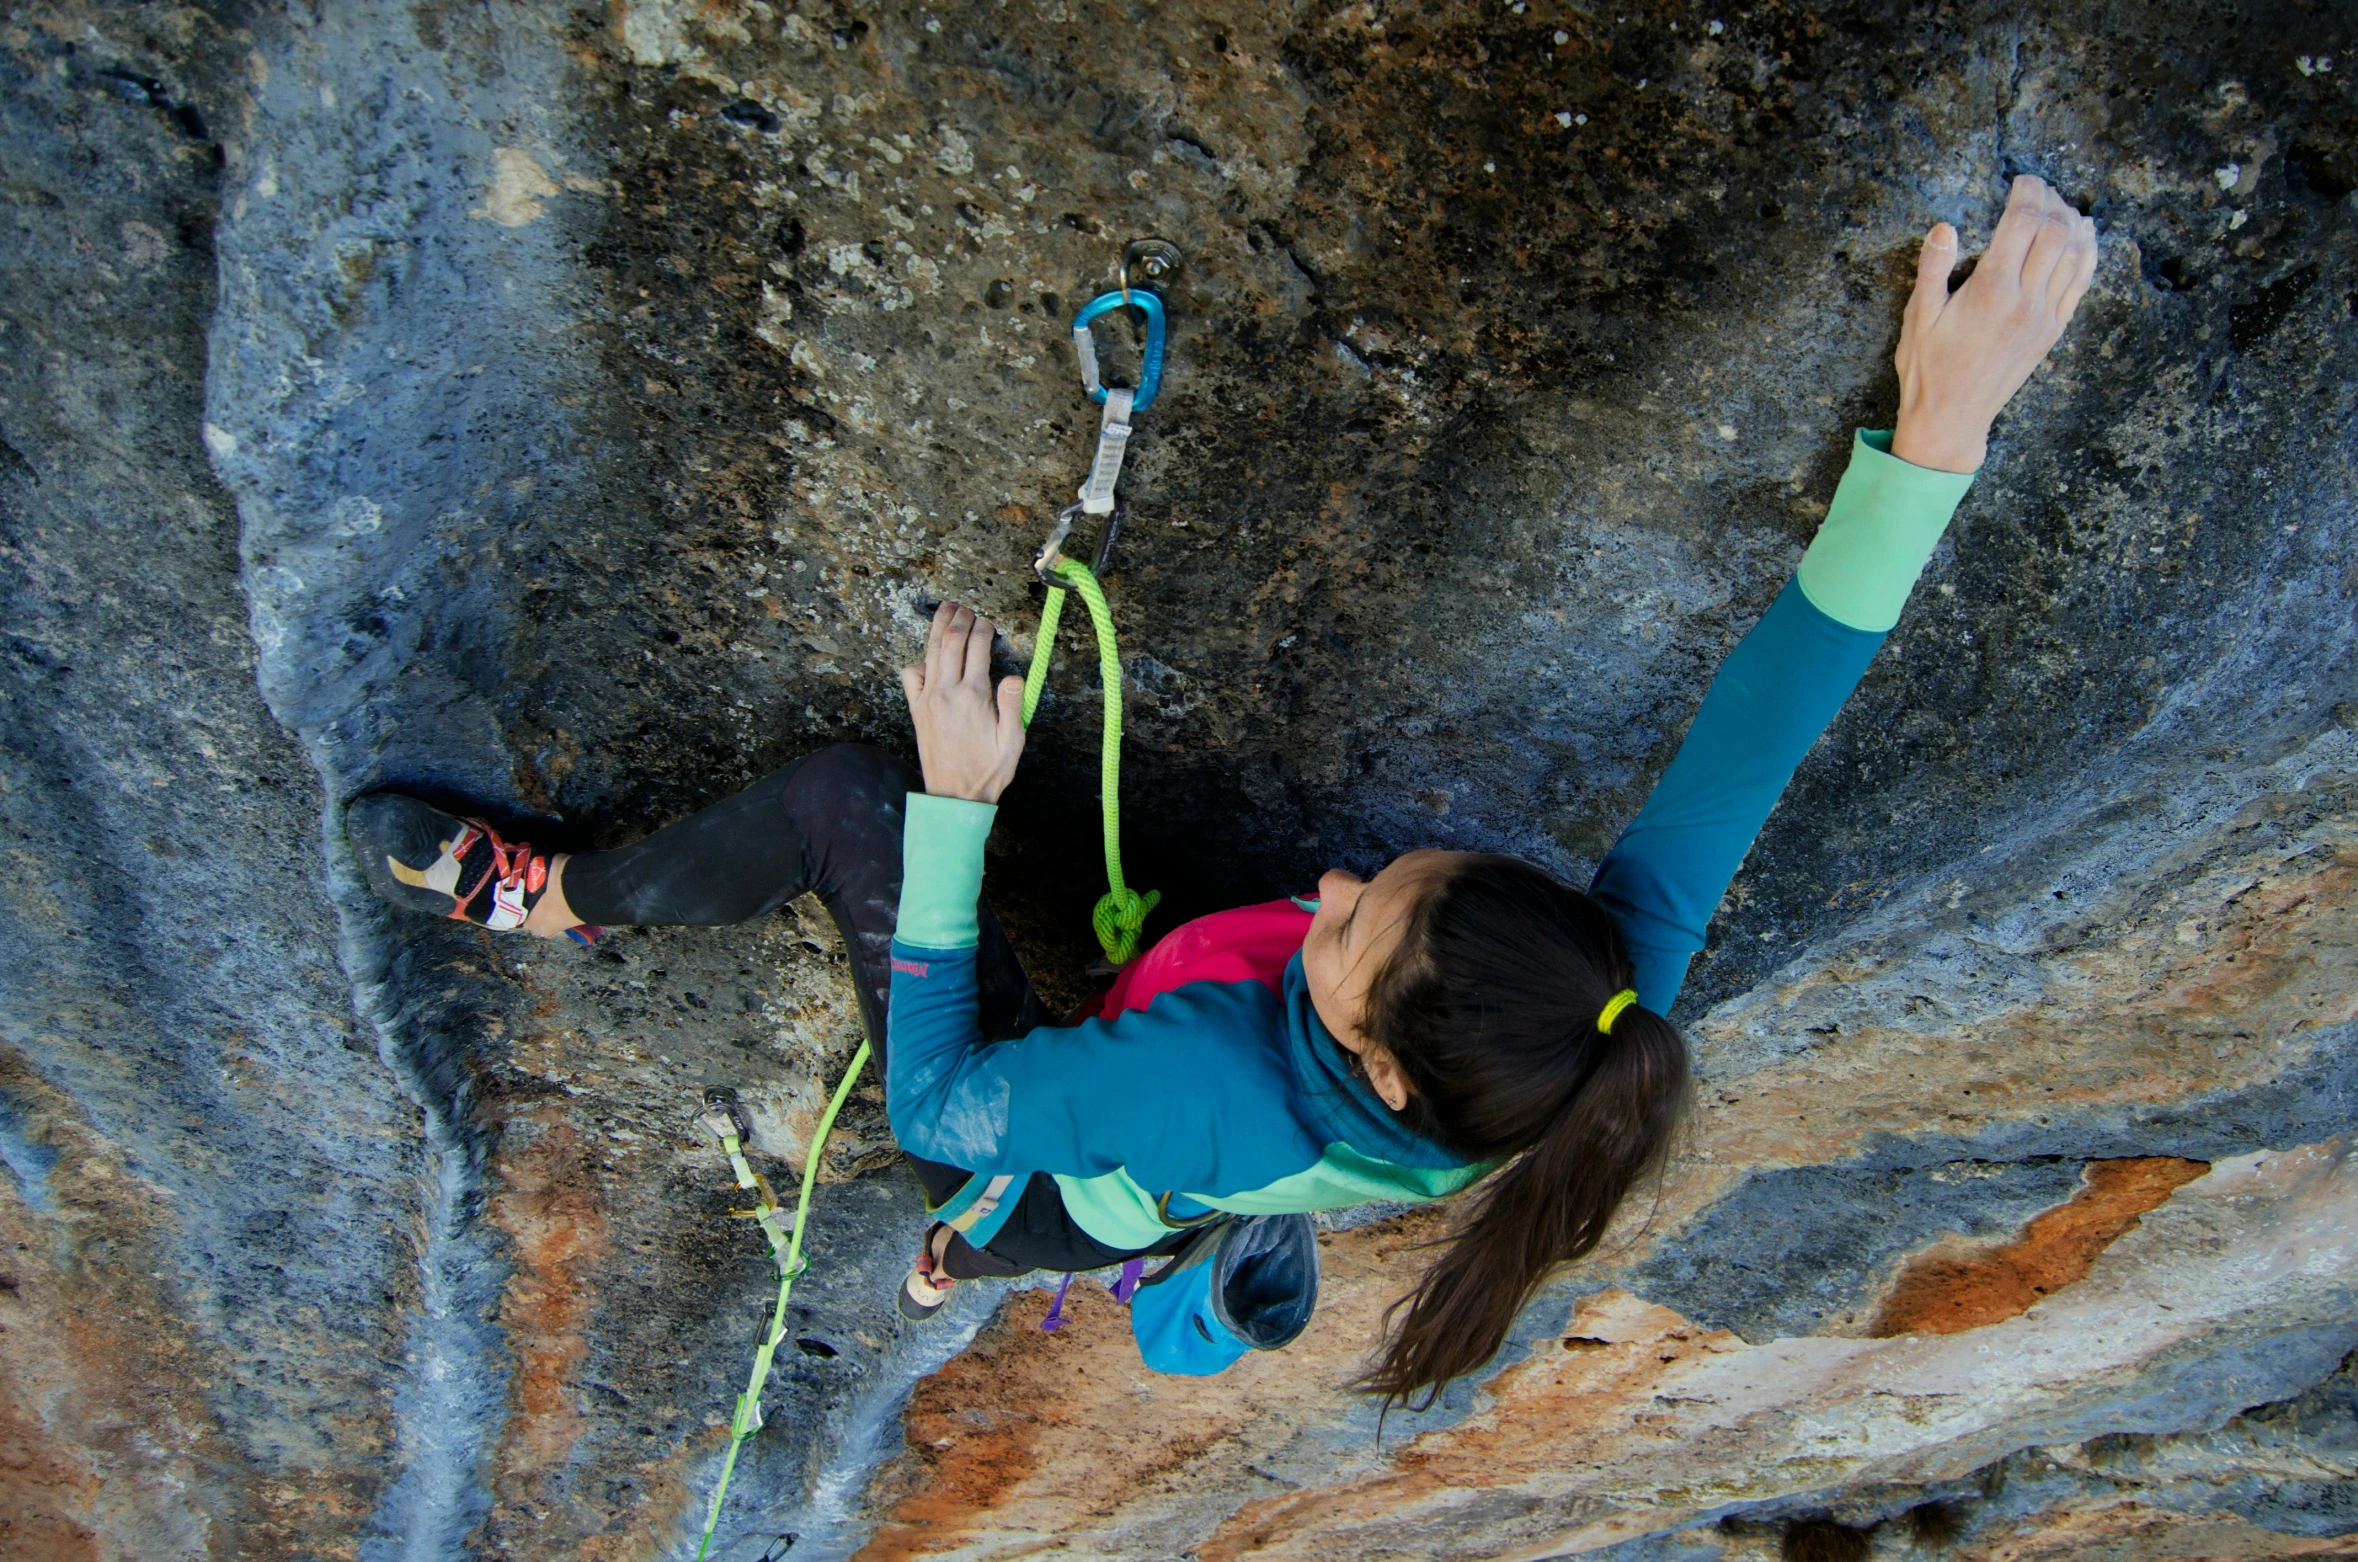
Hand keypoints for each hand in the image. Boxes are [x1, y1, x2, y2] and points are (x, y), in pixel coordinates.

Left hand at [900, 601, 1025, 803]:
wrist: (954, 795)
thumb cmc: (988, 770)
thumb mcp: (1012, 741)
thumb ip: (1013, 704)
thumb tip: (1013, 676)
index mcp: (973, 696)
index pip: (977, 647)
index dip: (984, 628)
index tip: (989, 623)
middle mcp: (947, 692)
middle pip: (950, 640)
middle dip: (959, 618)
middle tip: (966, 607)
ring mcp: (928, 698)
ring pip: (931, 650)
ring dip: (938, 626)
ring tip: (946, 609)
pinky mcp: (916, 709)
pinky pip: (911, 674)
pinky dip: (921, 660)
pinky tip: (932, 659)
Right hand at [1890, 175, 2098, 473]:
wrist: (1952, 417)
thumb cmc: (1928, 368)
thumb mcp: (1917, 317)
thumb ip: (1933, 269)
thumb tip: (1944, 226)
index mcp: (1990, 291)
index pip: (2022, 223)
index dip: (2027, 193)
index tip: (2020, 181)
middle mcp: (2024, 300)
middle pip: (2056, 231)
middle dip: (2051, 200)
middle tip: (2037, 189)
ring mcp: (2044, 316)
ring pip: (2076, 253)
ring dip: (2073, 221)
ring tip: (2059, 206)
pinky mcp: (2052, 330)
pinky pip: (2081, 282)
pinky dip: (2088, 252)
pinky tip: (2084, 235)